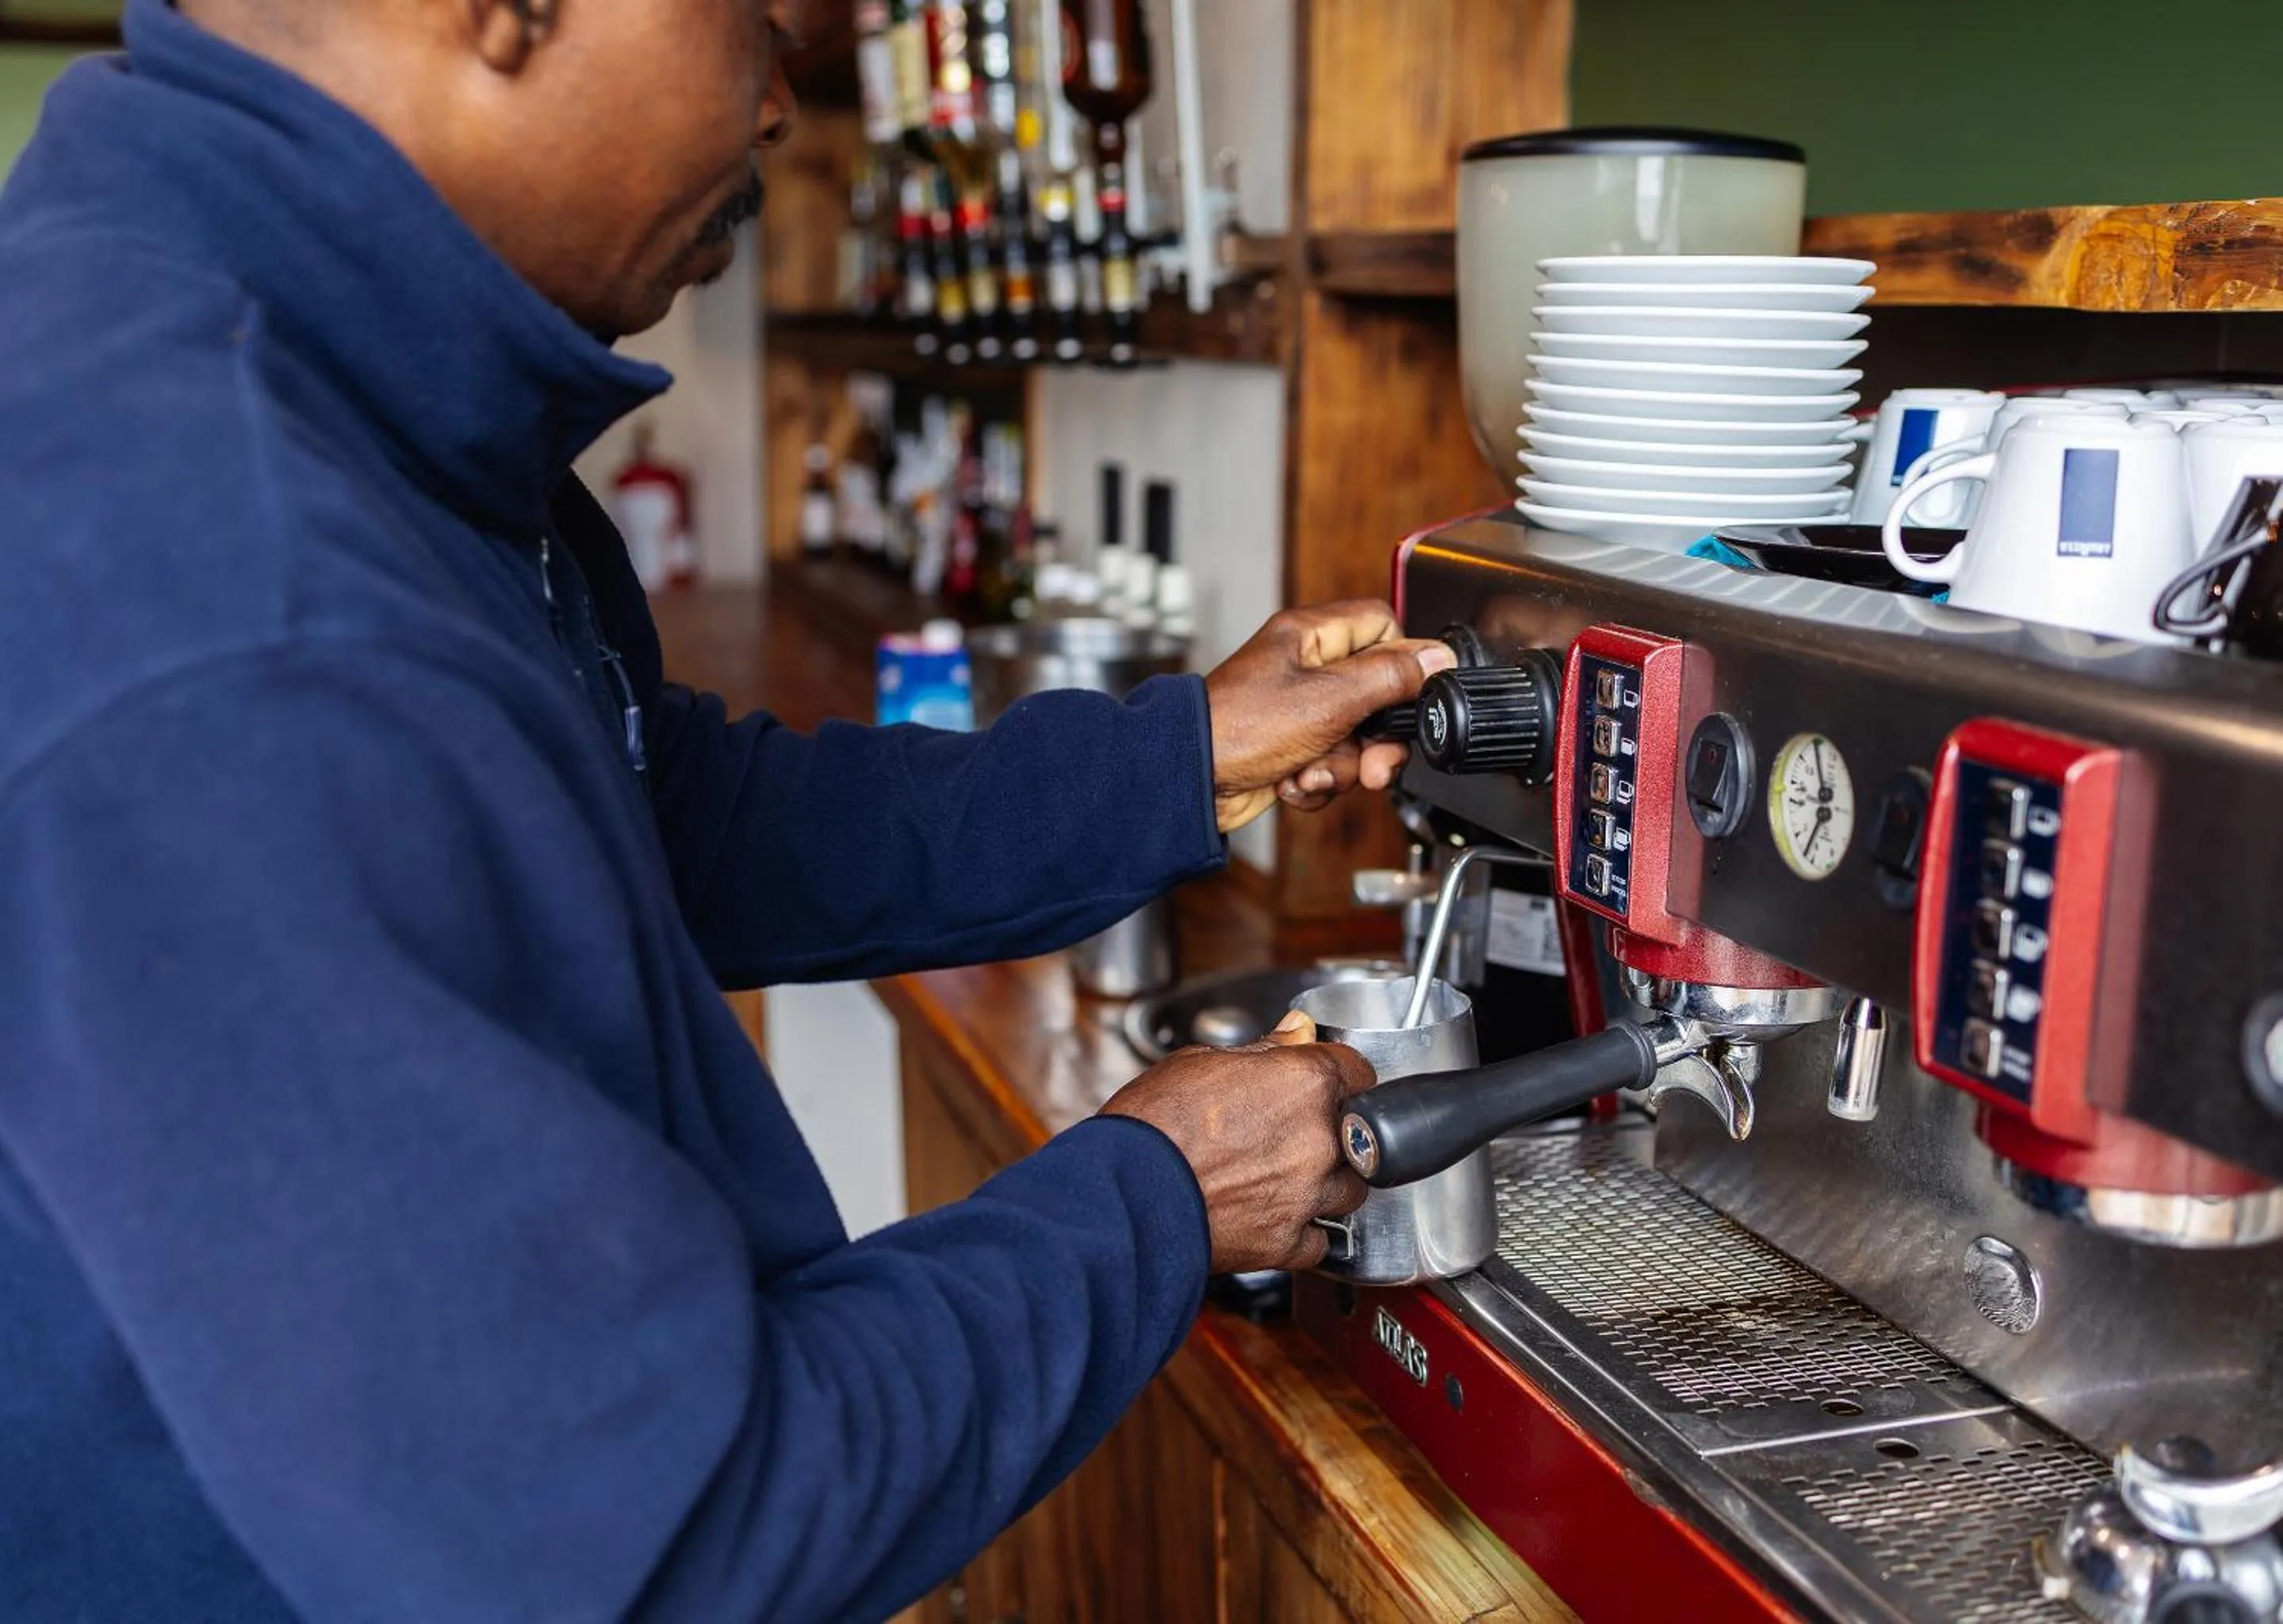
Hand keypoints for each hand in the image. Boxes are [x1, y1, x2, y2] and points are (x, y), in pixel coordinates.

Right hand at [1099, 1012, 1371, 1272]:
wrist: (1124, 1194)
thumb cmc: (1152, 1125)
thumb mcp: (1200, 1063)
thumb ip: (1263, 1050)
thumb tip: (1295, 1031)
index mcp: (1305, 1082)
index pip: (1359, 1071)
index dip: (1340, 1076)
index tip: (1328, 1083)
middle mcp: (1318, 1139)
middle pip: (1359, 1135)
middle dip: (1332, 1132)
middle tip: (1289, 1133)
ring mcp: (1307, 1194)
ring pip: (1349, 1191)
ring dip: (1324, 1184)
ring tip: (1279, 1178)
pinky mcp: (1288, 1243)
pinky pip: (1318, 1241)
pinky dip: (1301, 1232)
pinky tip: (1270, 1216)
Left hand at [1203, 601, 1455, 832]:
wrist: (1189, 782)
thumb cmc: (1238, 729)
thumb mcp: (1330, 700)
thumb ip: (1390, 677)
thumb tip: (1437, 657)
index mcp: (1311, 637)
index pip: (1381, 626)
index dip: (1401, 661)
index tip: (1407, 696)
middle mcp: (1305, 669)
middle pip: (1377, 693)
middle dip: (1375, 738)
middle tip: (1372, 762)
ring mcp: (1298, 711)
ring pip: (1357, 738)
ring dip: (1342, 766)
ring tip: (1312, 771)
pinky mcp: (1291, 748)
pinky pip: (1331, 764)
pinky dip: (1317, 781)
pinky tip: (1293, 783)